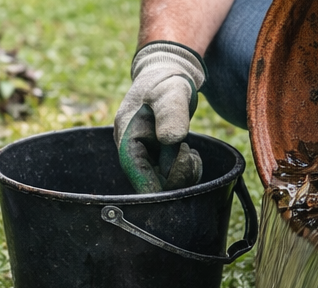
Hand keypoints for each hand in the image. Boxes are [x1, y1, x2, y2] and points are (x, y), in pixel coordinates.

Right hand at [113, 41, 205, 192]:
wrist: (168, 73)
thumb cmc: (167, 81)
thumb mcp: (170, 92)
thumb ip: (171, 113)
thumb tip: (171, 139)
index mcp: (127, 134)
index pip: (136, 171)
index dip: (154, 184)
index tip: (176, 184)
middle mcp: (131, 147)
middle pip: (149, 180)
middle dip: (174, 174)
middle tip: (189, 154)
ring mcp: (143, 151)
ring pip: (160, 179)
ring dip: (180, 172)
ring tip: (190, 152)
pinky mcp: (154, 153)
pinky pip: (166, 173)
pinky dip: (181, 168)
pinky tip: (189, 153)